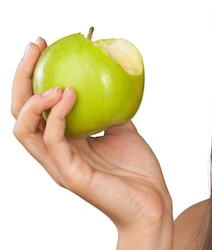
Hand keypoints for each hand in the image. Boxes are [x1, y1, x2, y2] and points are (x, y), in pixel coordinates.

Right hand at [12, 38, 172, 236]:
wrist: (153, 205)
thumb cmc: (139, 171)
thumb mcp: (123, 129)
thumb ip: (109, 108)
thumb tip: (109, 77)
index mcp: (63, 142)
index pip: (35, 106)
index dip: (32, 74)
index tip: (43, 44)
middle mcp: (53, 153)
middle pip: (19, 113)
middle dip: (20, 77)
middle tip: (34, 46)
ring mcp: (58, 165)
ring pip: (24, 129)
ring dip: (33, 99)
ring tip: (53, 80)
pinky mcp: (70, 175)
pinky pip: (54, 140)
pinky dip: (58, 115)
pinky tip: (70, 94)